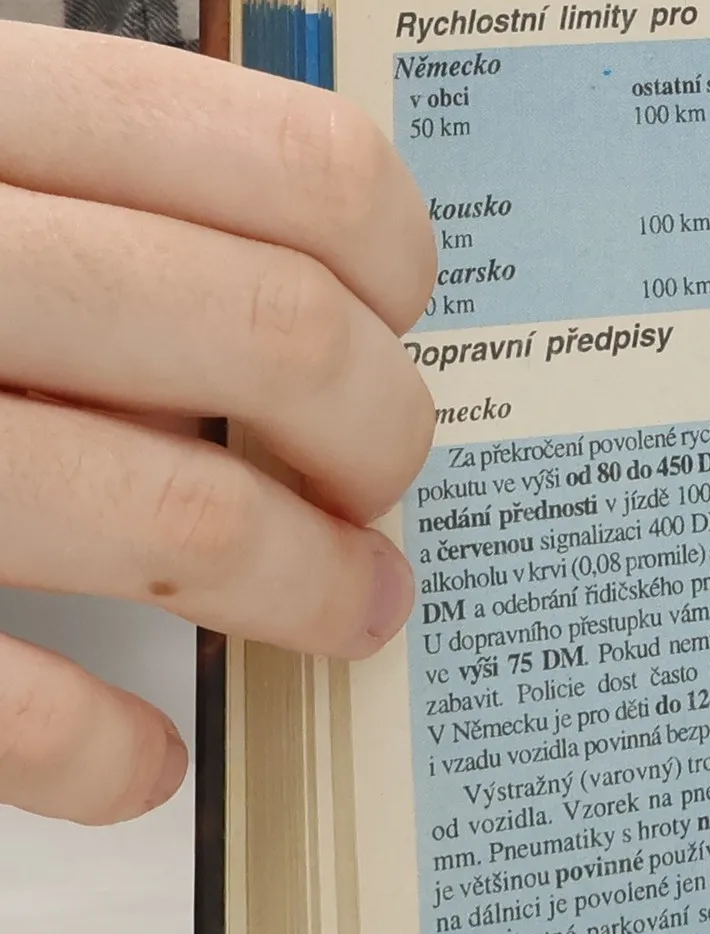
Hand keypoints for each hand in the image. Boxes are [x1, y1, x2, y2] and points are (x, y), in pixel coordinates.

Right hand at [0, 22, 436, 823]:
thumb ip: (84, 185)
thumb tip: (332, 285)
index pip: (294, 168)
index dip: (397, 262)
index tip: (402, 320)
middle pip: (272, 337)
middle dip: (380, 436)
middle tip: (379, 488)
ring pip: (169, 511)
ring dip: (303, 587)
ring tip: (346, 615)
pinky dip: (95, 748)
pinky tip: (141, 765)